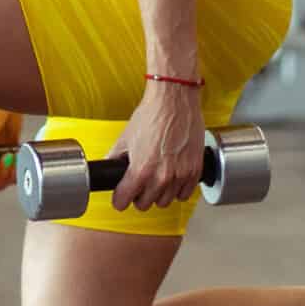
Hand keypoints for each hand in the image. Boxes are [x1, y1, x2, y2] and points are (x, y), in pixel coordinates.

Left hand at [104, 83, 206, 211]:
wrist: (174, 100)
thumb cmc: (153, 114)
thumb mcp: (126, 137)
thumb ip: (115, 156)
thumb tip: (109, 166)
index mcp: (141, 170)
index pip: (124, 201)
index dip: (119, 199)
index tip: (120, 198)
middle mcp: (161, 176)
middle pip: (145, 204)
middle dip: (139, 197)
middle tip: (138, 187)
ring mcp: (180, 175)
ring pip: (165, 202)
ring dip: (158, 195)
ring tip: (155, 182)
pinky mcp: (195, 170)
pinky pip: (185, 194)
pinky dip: (178, 190)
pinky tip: (172, 180)